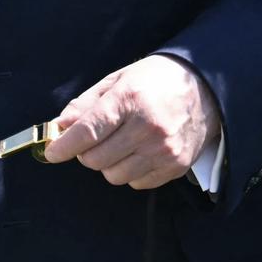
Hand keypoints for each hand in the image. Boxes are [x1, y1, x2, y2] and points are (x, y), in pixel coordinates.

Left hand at [42, 54, 215, 189]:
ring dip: (109, 163)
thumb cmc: (157, 81)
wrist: (207, 88)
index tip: (53, 152)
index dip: (63, 146)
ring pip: (113, 175)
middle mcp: (148, 127)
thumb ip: (87, 103)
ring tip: (121, 144)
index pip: (87, 132)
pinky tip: (140, 152)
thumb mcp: (119, 79)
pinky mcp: (175, 165)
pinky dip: (131, 171)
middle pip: (95, 159)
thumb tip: (61, 126)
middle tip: (94, 140)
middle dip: (86, 152)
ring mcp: (164, 149)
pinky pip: (136, 182)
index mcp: (130, 99)